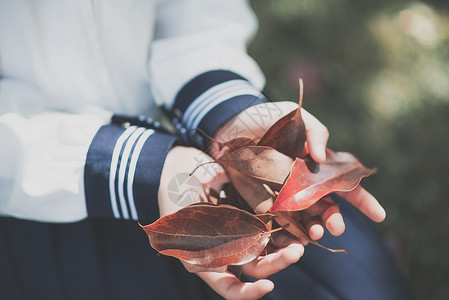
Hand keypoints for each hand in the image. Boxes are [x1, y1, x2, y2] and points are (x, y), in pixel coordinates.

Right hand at [158, 146, 302, 298]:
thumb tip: (213, 264)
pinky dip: (284, 226)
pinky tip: (299, 222)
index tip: (268, 286)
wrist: (178, 169)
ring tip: (304, 239)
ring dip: (286, 247)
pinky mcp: (250, 214)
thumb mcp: (178, 228)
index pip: (230, 288)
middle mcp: (228, 251)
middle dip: (278, 263)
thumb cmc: (173, 200)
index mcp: (208, 262)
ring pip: (269, 248)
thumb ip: (196, 247)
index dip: (249, 293)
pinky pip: (270, 224)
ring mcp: (241, 233)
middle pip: (257, 267)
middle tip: (295, 252)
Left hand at [213, 101, 385, 239]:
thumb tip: (322, 156)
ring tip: (314, 233)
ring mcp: (285, 196)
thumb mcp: (298, 118)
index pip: (346, 185)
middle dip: (335, 219)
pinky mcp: (264, 202)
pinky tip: (293, 239)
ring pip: (306, 219)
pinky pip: (280, 222)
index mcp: (319, 167)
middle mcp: (305, 185)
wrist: (233, 128)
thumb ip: (316, 132)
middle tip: (335, 227)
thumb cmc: (270, 120)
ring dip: (314, 228)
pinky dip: (289, 233)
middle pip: (328, 207)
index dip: (363, 201)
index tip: (380, 215)